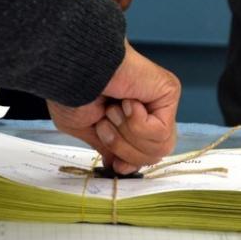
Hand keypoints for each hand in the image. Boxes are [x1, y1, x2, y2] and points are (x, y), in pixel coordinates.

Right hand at [48, 41, 180, 173]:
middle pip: (152, 155)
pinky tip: (127, 101)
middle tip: (105, 123)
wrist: (74, 73)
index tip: (117, 165)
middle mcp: (148, 110)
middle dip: (124, 148)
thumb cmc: (71, 91)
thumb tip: (120, 166)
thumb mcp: (85, 129)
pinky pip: (161, 132)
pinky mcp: (169, 93)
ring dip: (127, 134)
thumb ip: (108, 148)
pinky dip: (137, 124)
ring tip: (113, 110)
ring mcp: (160, 102)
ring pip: (158, 147)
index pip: (144, 155)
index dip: (131, 163)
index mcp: (130, 119)